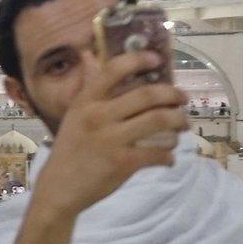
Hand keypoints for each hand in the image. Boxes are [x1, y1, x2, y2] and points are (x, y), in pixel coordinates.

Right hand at [33, 50, 187, 217]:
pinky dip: (169, 155)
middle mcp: (98, 115)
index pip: (114, 69)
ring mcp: (111, 139)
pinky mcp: (123, 162)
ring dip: (178, 122)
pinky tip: (169, 157)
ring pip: (159, 120)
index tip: (157, 60)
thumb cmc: (70, 149)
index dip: (139, 60)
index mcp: (86, 100)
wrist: (59, 188)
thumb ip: (89, 88)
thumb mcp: (74, 115)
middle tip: (183, 99)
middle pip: (147, 95)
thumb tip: (90, 56)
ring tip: (182, 126)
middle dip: (173, 95)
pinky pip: (157, 152)